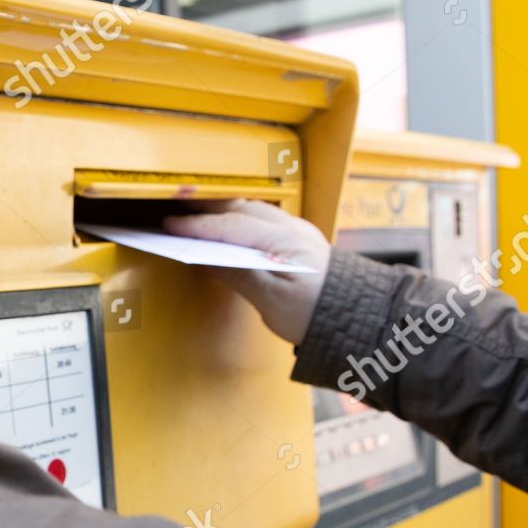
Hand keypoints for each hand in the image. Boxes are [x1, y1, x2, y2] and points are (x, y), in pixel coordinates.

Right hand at [162, 199, 329, 344]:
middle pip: (240, 208)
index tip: (171, 226)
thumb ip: (239, 275)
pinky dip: (238, 217)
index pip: (231, 226)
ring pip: (251, 209)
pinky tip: (227, 225)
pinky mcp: (299, 239)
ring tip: (195, 215)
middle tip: (175, 212)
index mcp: (285, 242)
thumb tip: (207, 258)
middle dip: (205, 209)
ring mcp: (297, 231)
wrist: (356, 318)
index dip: (198, 225)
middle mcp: (292, 230)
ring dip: (221, 210)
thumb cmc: (317, 315)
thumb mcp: (272, 301)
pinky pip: (262, 217)